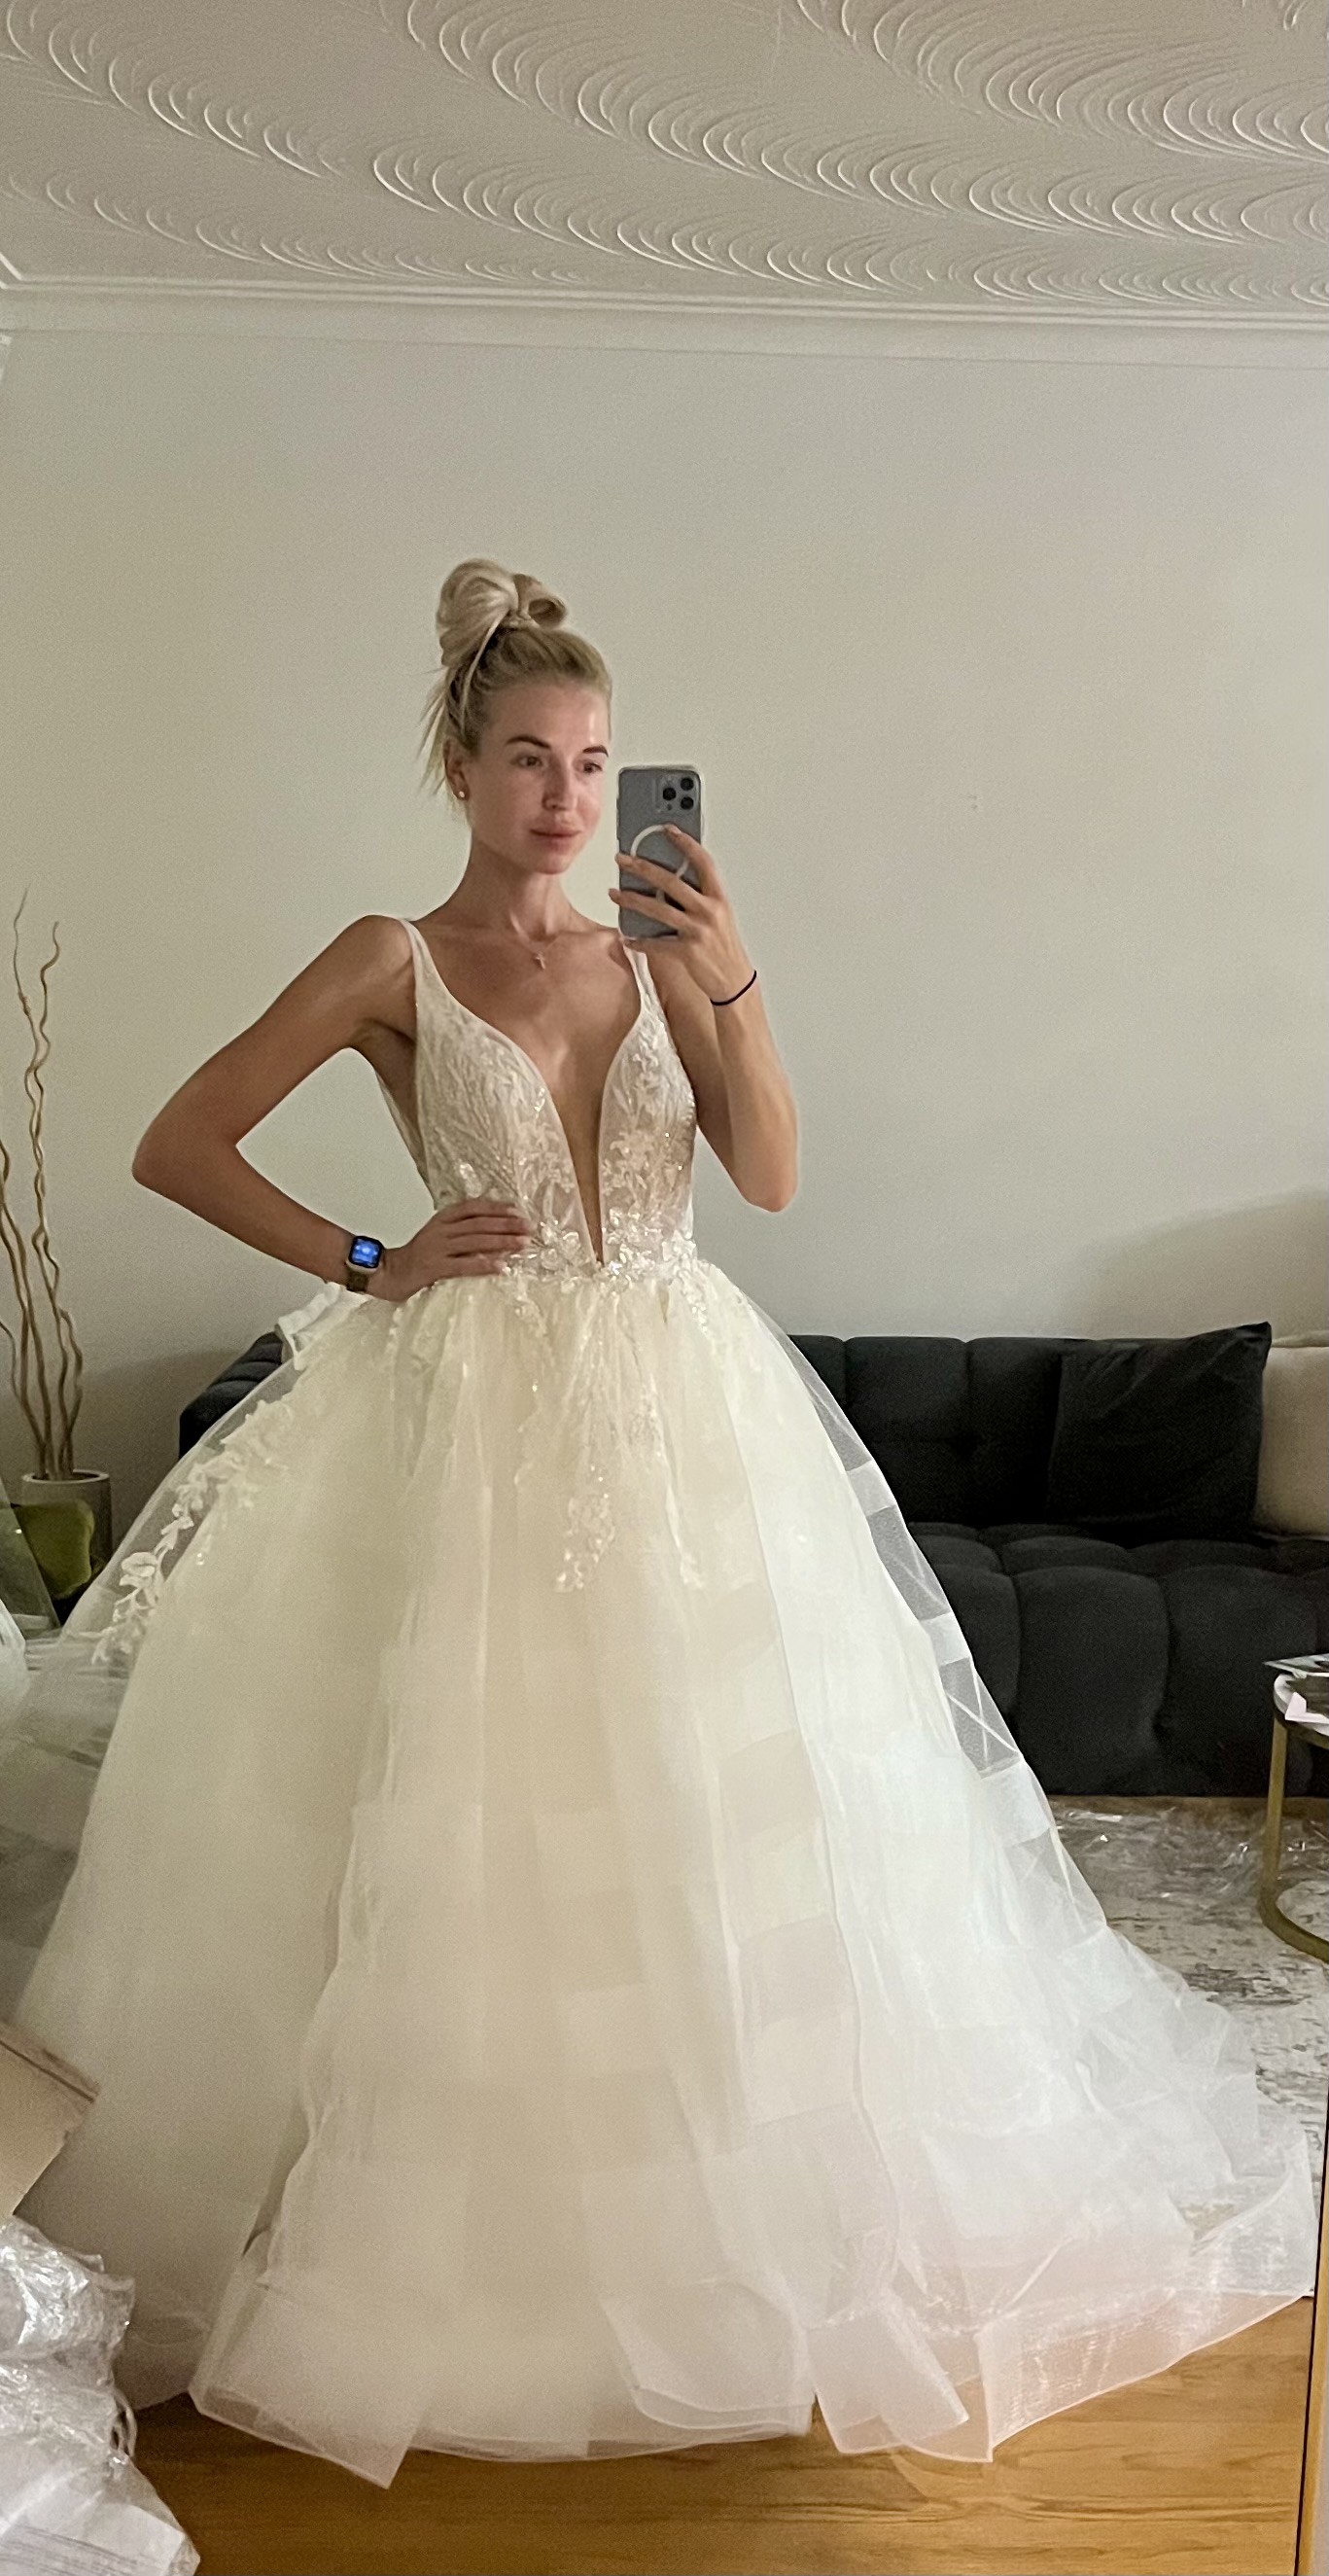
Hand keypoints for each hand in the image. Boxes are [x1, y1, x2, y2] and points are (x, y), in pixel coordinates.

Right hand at [373, 1199, 531, 1297]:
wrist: (388, 1272)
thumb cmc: (416, 1257)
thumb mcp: (437, 1235)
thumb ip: (459, 1230)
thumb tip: (493, 1231)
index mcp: (442, 1219)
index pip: (473, 1207)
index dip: (496, 1208)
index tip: (517, 1210)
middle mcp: (441, 1230)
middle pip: (479, 1223)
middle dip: (507, 1225)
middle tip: (529, 1228)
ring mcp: (437, 1248)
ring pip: (475, 1242)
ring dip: (502, 1242)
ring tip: (523, 1244)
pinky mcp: (434, 1268)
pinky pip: (464, 1266)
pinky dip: (484, 1266)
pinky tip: (502, 1267)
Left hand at [609, 827, 754, 1003]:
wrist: (734, 981)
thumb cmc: (724, 947)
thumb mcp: (719, 916)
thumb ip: (699, 898)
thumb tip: (669, 883)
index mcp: (719, 898)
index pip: (703, 862)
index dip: (685, 843)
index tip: (667, 829)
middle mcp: (709, 911)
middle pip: (671, 882)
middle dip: (642, 867)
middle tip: (622, 859)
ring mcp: (697, 931)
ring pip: (658, 909)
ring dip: (632, 900)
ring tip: (614, 893)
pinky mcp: (687, 952)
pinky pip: (656, 943)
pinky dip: (639, 940)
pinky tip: (627, 936)